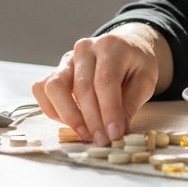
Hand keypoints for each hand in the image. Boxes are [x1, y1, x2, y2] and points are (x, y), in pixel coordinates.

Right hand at [32, 22, 171, 145]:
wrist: (126, 49)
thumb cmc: (136, 65)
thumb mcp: (145, 81)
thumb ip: (130, 104)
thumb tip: (117, 132)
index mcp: (111, 45)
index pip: (105, 81)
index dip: (108, 111)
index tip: (114, 134)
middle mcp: (85, 48)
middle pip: (81, 88)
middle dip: (92, 120)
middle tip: (102, 140)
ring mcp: (66, 59)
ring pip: (54, 87)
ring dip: (69, 116)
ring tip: (86, 134)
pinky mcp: (55, 70)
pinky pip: (42, 90)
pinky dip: (53, 110)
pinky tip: (72, 122)